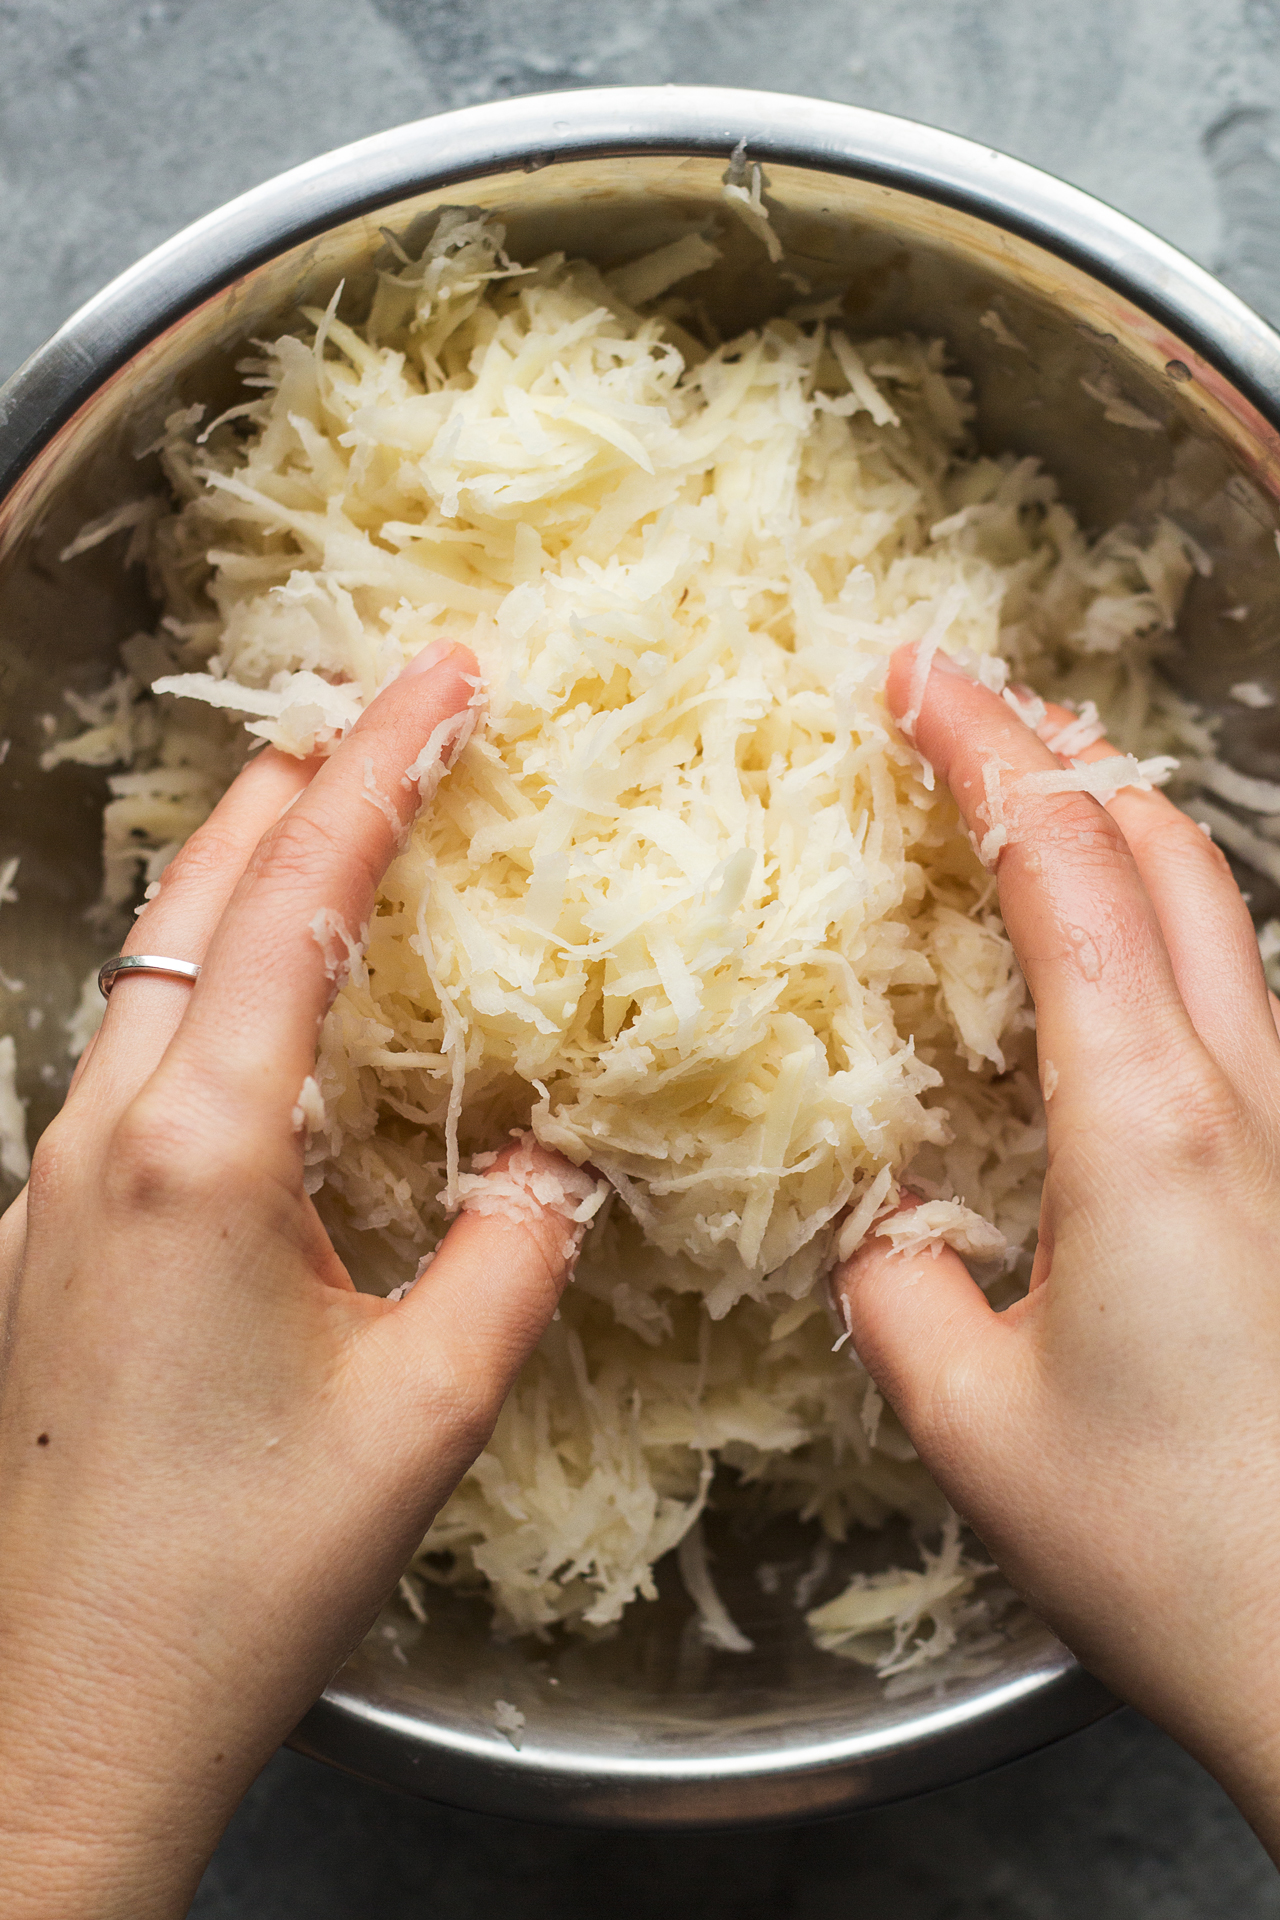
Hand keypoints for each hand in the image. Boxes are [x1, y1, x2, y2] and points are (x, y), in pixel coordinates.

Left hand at [0, 644, 593, 1919]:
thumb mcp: (423, 1410)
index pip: (295, 904)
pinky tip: (266, 1015)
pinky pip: (131, 1053)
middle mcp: (101, 1136)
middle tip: (396, 716)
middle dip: (299, 787)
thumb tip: (553, 1162)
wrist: (61, 1717)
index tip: (443, 675)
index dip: (378, 770)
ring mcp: (51, 1182)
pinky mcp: (44, 1236)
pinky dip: (209, 981)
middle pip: (198, 900)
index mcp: (198, 1152)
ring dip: (246, 879)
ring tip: (341, 824)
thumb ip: (512, 1256)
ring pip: (151, 968)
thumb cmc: (241, 1573)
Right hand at [836, 645, 1279, 1855]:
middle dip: (1063, 751)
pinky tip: (1113, 969)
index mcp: (1149, 1125)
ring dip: (1124, 828)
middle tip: (961, 713)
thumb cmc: (1176, 1550)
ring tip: (1032, 805)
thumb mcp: (971, 1423)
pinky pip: (1240, 1000)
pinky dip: (1163, 926)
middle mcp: (1244, 1099)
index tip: (911, 673)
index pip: (1061, 870)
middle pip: (1168, 848)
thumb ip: (898, 1291)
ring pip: (1224, 911)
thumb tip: (882, 1225)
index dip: (984, 750)